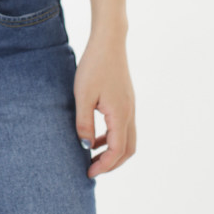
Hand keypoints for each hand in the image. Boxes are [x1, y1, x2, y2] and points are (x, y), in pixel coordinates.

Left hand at [73, 32, 135, 177]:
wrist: (109, 41)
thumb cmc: (94, 66)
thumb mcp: (83, 95)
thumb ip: (84, 123)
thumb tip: (85, 147)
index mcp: (120, 115)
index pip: (116, 151)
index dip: (103, 166)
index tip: (88, 173)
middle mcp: (130, 113)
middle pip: (128, 150)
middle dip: (112, 164)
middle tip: (93, 170)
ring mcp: (130, 106)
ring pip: (128, 139)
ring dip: (113, 151)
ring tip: (92, 155)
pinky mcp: (126, 99)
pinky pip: (124, 127)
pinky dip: (113, 137)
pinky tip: (96, 135)